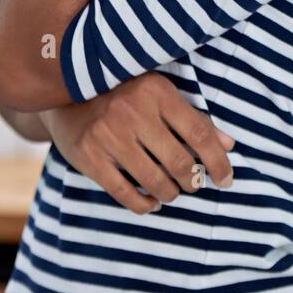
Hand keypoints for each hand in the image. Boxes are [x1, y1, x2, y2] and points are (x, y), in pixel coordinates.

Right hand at [38, 72, 235, 213]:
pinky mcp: (89, 156)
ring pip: (155, 181)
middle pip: (180, 162)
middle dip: (194, 181)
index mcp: (156, 91)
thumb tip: (228, 145)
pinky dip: (144, 204)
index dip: (218, 162)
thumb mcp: (158, 92)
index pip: (199, 133)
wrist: (64, 88)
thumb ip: (193, 118)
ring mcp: (109, 136)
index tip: (227, 178)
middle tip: (195, 184)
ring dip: (171, 193)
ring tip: (173, 191)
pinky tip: (152, 202)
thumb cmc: (122, 89)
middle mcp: (134, 112)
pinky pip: (124, 193)